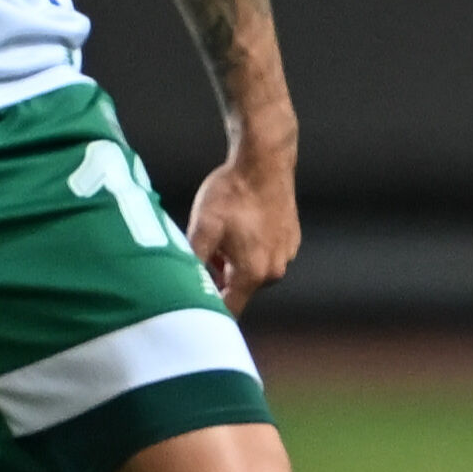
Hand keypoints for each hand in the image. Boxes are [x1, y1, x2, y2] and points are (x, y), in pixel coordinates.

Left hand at [182, 142, 299, 309]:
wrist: (264, 161)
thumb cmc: (233, 193)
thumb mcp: (202, 228)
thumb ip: (192, 263)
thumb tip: (181, 287)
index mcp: (253, 273)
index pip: (228, 310)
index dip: (207, 308)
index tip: (192, 298)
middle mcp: (274, 270)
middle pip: (239, 289)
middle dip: (219, 277)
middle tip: (204, 251)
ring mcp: (286, 254)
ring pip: (252, 271)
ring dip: (235, 262)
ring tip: (223, 234)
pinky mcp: (291, 239)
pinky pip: (266, 254)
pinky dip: (252, 247)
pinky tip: (242, 225)